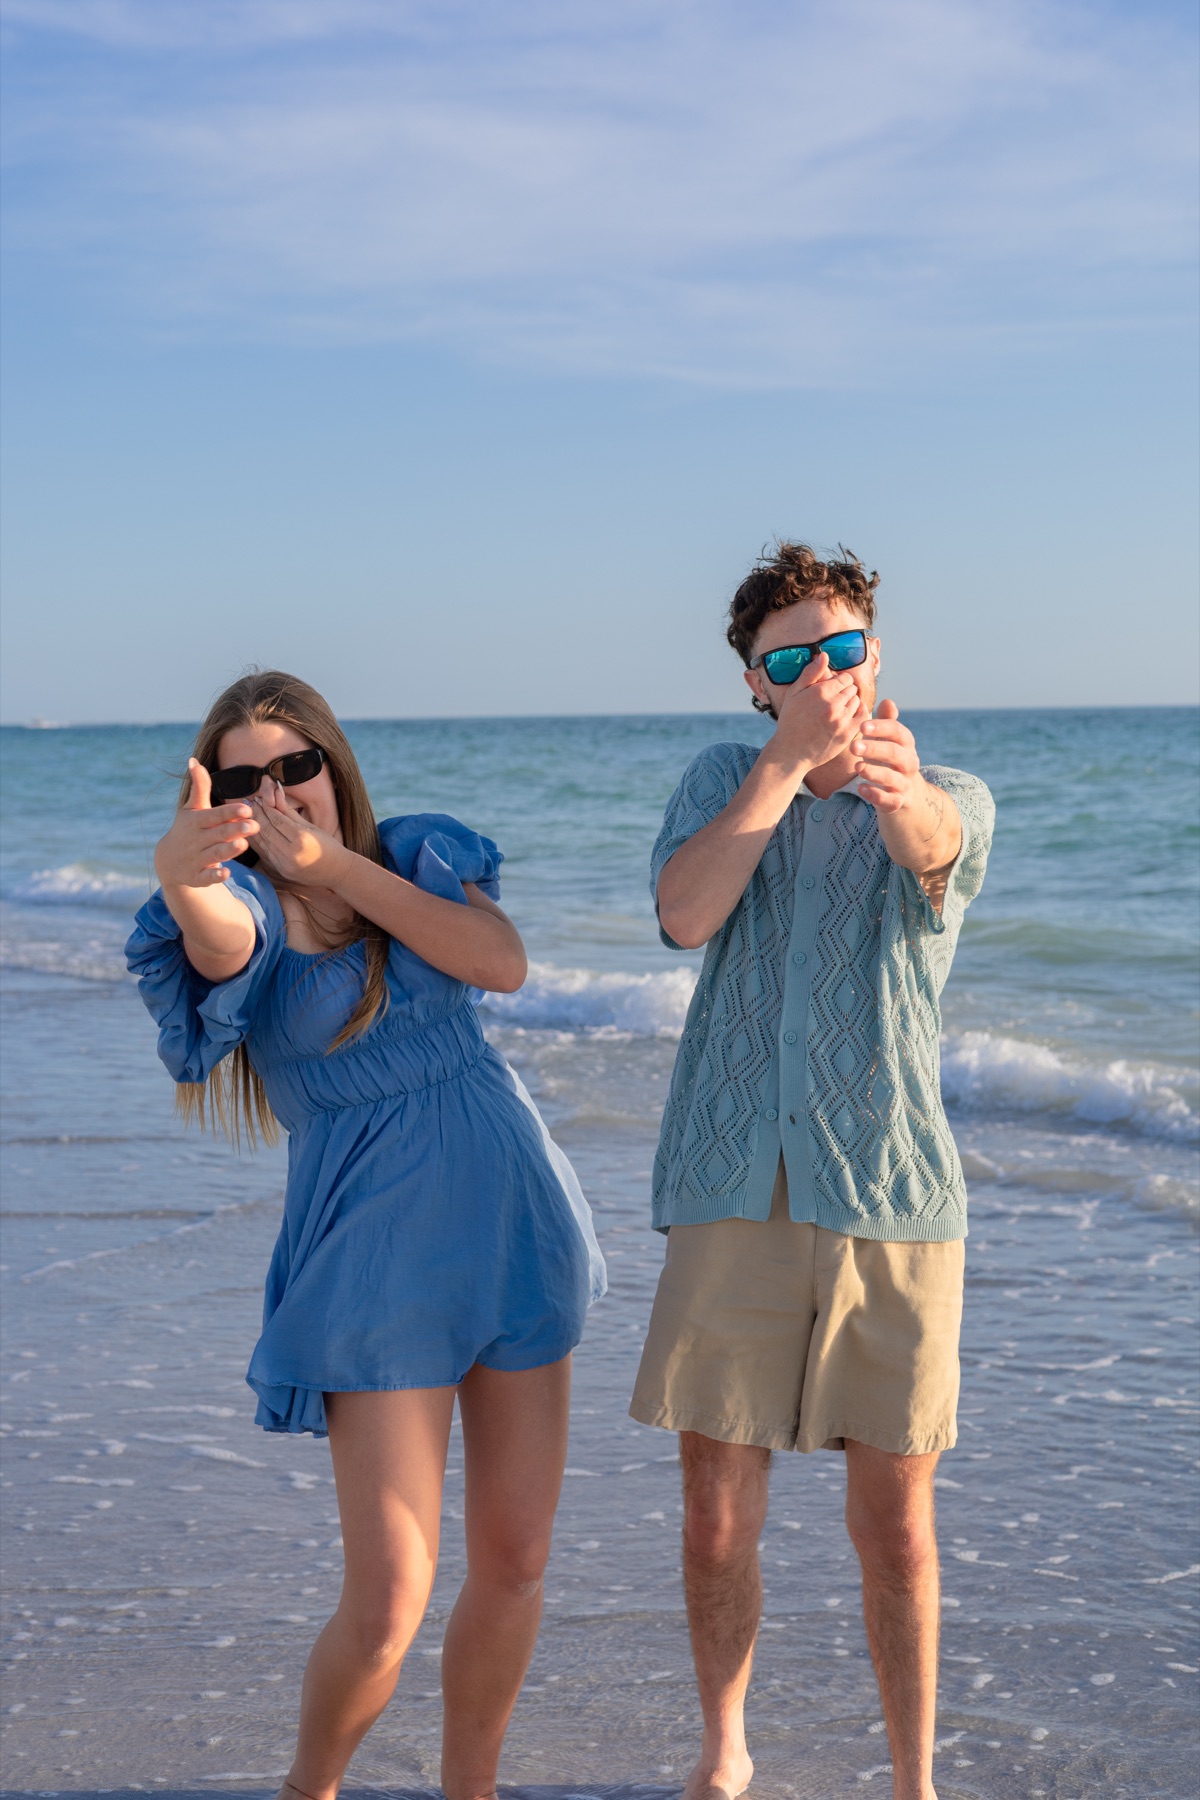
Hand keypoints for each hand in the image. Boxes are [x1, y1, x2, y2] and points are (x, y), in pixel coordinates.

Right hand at [154, 759, 260, 888]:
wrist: (168, 860)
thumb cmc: (187, 828)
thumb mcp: (191, 808)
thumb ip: (199, 787)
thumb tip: (194, 760)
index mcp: (196, 821)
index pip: (214, 815)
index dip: (229, 812)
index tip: (247, 808)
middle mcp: (195, 840)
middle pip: (218, 834)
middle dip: (235, 830)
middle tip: (254, 826)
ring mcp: (195, 859)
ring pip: (214, 854)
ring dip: (227, 850)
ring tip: (243, 845)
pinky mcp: (196, 877)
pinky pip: (206, 877)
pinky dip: (215, 876)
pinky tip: (227, 873)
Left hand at [248, 782, 351, 886]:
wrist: (336, 871)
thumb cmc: (327, 845)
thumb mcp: (311, 826)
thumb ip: (290, 811)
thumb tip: (276, 792)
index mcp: (301, 839)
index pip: (277, 819)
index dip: (267, 807)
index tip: (260, 798)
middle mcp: (291, 853)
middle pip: (268, 830)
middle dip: (257, 815)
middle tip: (250, 803)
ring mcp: (285, 864)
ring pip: (264, 842)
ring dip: (254, 827)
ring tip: (249, 815)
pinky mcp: (281, 871)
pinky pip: (266, 852)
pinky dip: (259, 841)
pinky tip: (255, 831)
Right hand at [767, 653, 866, 775]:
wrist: (791, 753)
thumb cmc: (790, 721)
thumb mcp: (794, 694)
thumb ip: (811, 673)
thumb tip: (825, 655)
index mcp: (820, 692)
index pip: (845, 678)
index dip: (839, 682)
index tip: (832, 690)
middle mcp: (833, 705)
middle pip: (852, 689)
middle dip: (845, 692)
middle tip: (833, 702)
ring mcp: (841, 720)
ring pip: (857, 702)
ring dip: (850, 704)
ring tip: (838, 711)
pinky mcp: (847, 734)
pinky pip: (863, 716)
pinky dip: (858, 714)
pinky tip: (848, 717)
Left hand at [851, 699, 922, 812]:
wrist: (908, 795)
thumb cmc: (891, 760)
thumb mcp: (890, 740)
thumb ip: (887, 722)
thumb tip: (888, 700)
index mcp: (906, 744)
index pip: (898, 732)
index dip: (882, 728)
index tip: (863, 726)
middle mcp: (908, 763)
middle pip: (895, 754)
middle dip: (875, 749)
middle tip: (853, 746)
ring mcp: (904, 783)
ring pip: (892, 778)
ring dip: (874, 772)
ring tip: (857, 767)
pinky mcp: (898, 802)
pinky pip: (890, 800)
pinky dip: (876, 795)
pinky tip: (861, 789)